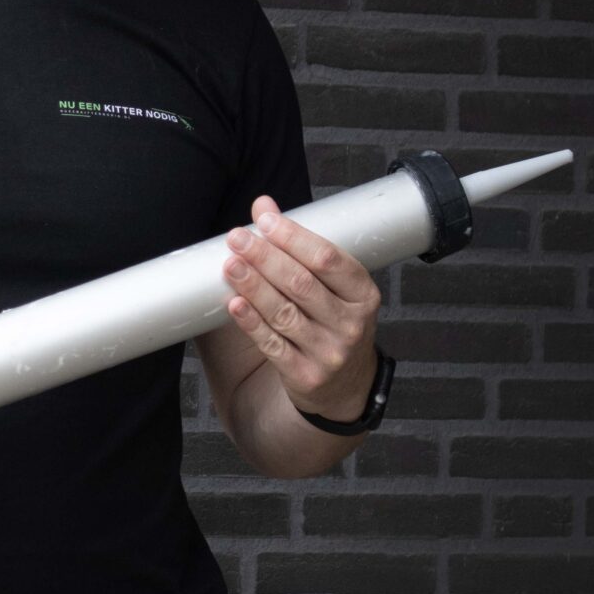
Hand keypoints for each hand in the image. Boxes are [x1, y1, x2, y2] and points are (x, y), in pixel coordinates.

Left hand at [222, 195, 380, 424]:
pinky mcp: (305, 375)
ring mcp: (329, 351)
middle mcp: (350, 323)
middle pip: (301, 284)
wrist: (345, 387)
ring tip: (231, 264)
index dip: (294, 238)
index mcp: (362, 294)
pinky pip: (272, 344)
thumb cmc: (334, 323)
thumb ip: (298, 246)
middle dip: (265, 257)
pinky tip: (234, 304)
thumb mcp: (331, 286)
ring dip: (253, 286)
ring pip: (284, 313)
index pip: (328, 259)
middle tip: (238, 238)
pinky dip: (251, 322)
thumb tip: (263, 206)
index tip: (265, 221)